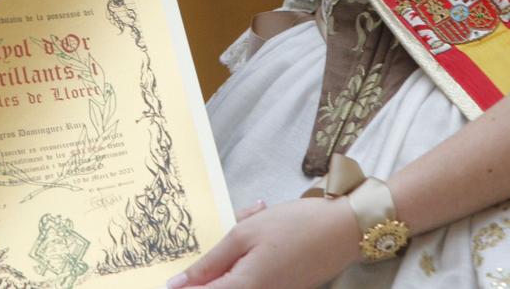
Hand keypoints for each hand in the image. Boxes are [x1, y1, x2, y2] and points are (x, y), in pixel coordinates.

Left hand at [167, 196, 359, 288]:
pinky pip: (251, 281)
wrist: (344, 231)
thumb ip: (210, 262)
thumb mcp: (245, 234)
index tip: (166, 283)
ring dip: (228, 263)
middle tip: (211, 256)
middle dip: (207, 276)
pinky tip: (260, 231)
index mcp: (243, 287)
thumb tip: (178, 285)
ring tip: (250, 229)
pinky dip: (246, 260)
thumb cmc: (294, 226)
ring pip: (234, 285)